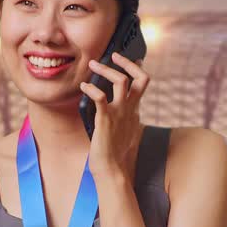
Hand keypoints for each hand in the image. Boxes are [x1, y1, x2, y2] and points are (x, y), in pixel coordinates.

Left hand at [81, 51, 151, 182]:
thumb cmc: (115, 155)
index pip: (142, 84)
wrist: (113, 171)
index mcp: (135, 111)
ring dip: (106, 69)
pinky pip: (100, 97)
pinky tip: (83, 87)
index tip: (132, 59)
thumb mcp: (124, 132)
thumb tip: (115, 111)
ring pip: (121, 81)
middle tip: (114, 55)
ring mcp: (120, 114)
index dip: (138, 69)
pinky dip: (91, 88)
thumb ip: (124, 119)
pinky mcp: (106, 120)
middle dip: (128, 62)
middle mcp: (130, 110)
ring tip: (93, 64)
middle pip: (140, 78)